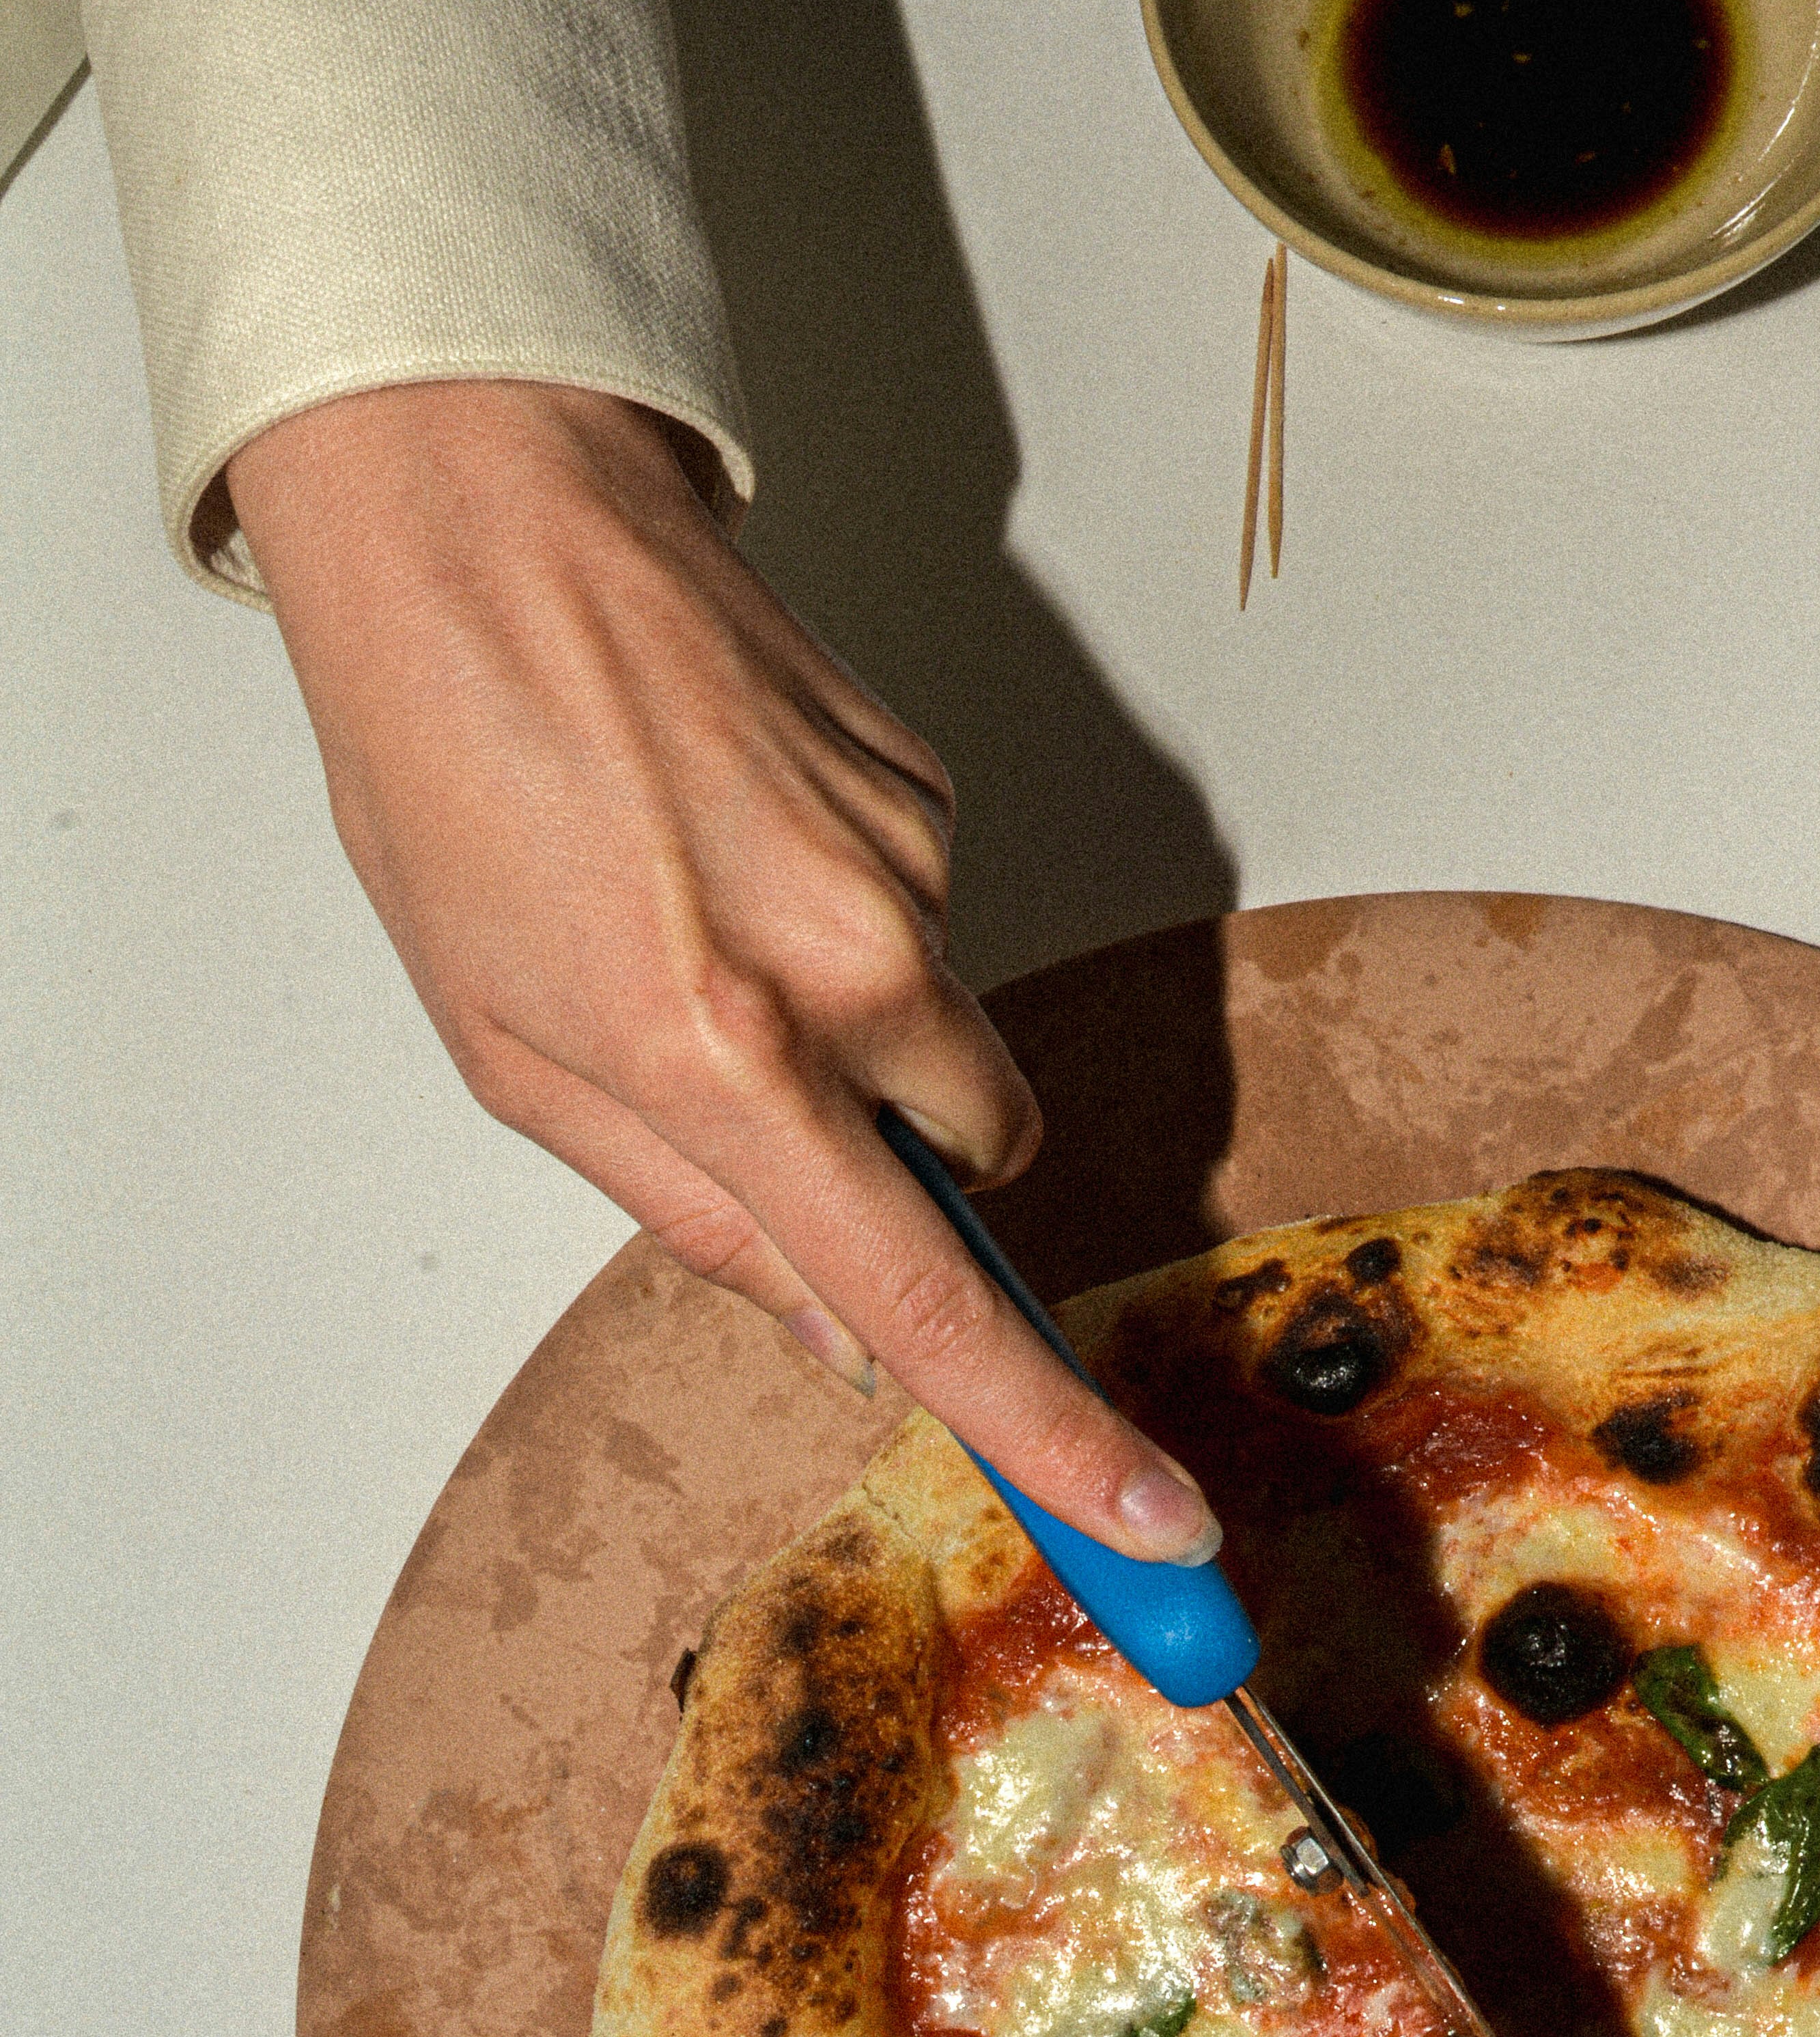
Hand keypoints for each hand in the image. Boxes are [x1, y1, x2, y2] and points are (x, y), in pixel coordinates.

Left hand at [223, 381, 1217, 1558]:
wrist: (479, 509)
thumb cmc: (453, 768)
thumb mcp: (510, 1052)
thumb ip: (689, 1208)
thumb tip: (834, 1325)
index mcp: (723, 1049)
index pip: (927, 1299)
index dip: (1049, 1434)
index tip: (1150, 1527)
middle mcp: (848, 958)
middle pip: (983, 1154)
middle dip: (904, 1157)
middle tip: (759, 1085)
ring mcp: (906, 858)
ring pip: (942, 1024)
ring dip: (850, 1012)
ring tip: (690, 898)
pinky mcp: (930, 777)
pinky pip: (925, 909)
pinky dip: (844, 903)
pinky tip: (725, 820)